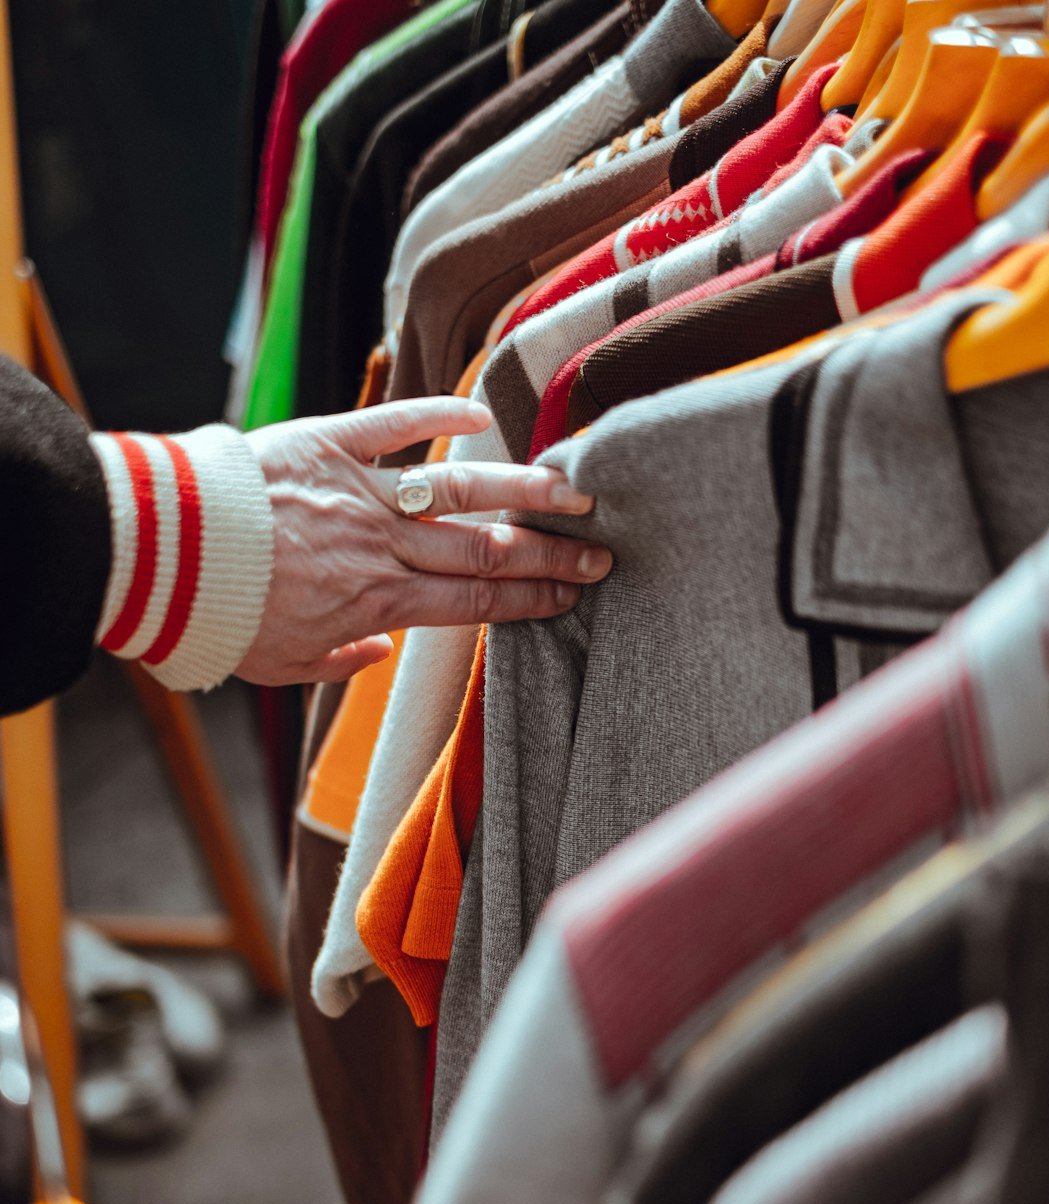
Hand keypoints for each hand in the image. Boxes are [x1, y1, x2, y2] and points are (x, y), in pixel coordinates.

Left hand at [241, 398, 604, 684]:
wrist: (166, 558)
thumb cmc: (220, 617)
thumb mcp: (282, 666)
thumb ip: (340, 661)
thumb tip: (379, 653)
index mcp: (378, 601)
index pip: (474, 603)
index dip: (530, 599)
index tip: (573, 595)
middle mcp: (383, 546)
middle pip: (485, 550)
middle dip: (549, 553)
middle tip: (602, 550)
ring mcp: (360, 492)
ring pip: (457, 491)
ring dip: (521, 490)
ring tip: (573, 487)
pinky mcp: (328, 443)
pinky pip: (393, 425)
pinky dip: (438, 413)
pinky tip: (481, 412)